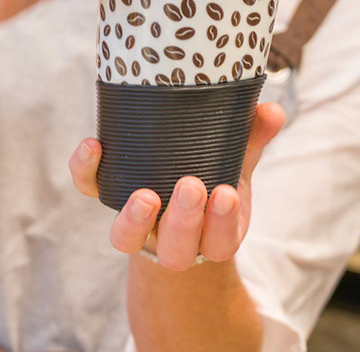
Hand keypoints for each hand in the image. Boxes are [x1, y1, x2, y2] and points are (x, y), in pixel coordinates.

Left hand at [69, 102, 287, 269]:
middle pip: (176, 248)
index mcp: (214, 235)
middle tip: (190, 186)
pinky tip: (93, 146)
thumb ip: (252, 139)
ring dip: (135, 220)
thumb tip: (272, 110)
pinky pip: (92, 190)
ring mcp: (137, 225)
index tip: (226, 195)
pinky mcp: (108, 197)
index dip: (222, 224)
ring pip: (128, 239)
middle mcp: (174, 241)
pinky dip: (87, 171)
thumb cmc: (212, 180)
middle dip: (183, 221)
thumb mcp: (237, 163)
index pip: (220, 242)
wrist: (174, 195)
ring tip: (145, 196)